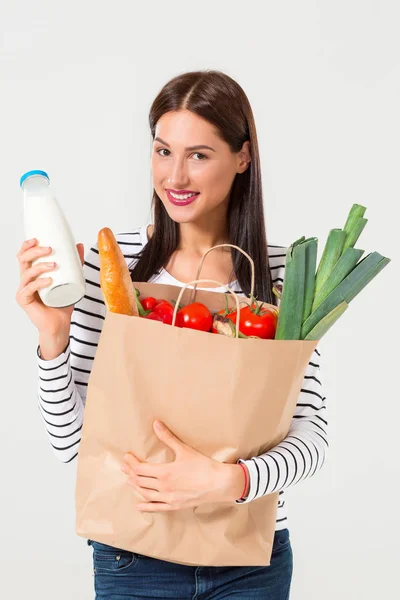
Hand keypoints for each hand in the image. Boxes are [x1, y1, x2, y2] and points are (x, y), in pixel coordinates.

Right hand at [16, 238, 84, 335]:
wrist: (60, 324)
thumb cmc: (63, 302)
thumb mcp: (71, 279)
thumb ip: (75, 263)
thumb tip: (79, 244)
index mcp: (32, 273)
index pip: (24, 255)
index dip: (27, 245)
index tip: (37, 238)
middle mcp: (25, 280)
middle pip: (23, 260)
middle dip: (35, 251)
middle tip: (50, 249)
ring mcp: (23, 290)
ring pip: (26, 273)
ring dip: (40, 266)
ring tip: (54, 265)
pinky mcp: (24, 300)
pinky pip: (29, 289)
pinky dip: (39, 283)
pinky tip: (48, 280)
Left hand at [121, 420, 246, 511]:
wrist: (219, 483)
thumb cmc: (203, 466)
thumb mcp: (184, 450)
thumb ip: (168, 438)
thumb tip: (156, 424)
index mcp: (164, 472)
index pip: (140, 468)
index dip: (131, 463)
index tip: (127, 457)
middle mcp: (164, 487)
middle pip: (140, 481)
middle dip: (130, 473)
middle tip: (125, 466)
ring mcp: (168, 498)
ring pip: (145, 494)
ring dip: (136, 486)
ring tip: (130, 480)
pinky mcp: (175, 506)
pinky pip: (156, 508)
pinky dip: (145, 506)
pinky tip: (138, 505)